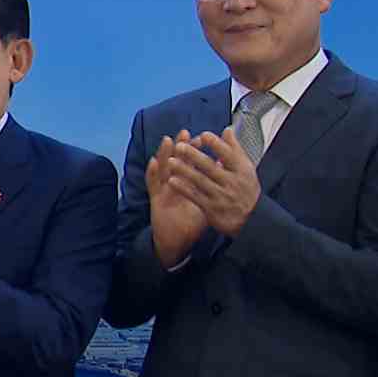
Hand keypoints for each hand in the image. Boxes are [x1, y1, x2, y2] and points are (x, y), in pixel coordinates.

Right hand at [147, 130, 208, 266]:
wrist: (176, 243)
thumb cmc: (190, 224)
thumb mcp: (206, 205)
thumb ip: (214, 190)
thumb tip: (225, 177)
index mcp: (187, 184)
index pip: (192, 163)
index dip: (197, 150)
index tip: (204, 139)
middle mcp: (174, 184)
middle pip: (177, 161)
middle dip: (181, 146)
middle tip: (185, 133)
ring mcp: (163, 190)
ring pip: (163, 168)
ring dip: (164, 154)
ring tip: (167, 140)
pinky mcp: (155, 200)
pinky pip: (152, 185)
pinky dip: (152, 173)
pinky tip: (153, 162)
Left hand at [167, 129, 261, 235]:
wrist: (252, 219)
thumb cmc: (246, 189)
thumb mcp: (246, 169)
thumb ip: (235, 149)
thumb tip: (227, 130)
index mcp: (242, 170)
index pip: (229, 155)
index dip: (216, 145)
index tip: (204, 135)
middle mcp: (232, 183)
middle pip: (211, 167)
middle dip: (194, 156)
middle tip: (179, 146)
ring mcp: (221, 196)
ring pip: (200, 181)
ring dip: (185, 170)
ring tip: (171, 161)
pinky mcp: (211, 209)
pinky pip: (195, 196)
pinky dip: (183, 188)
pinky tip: (172, 180)